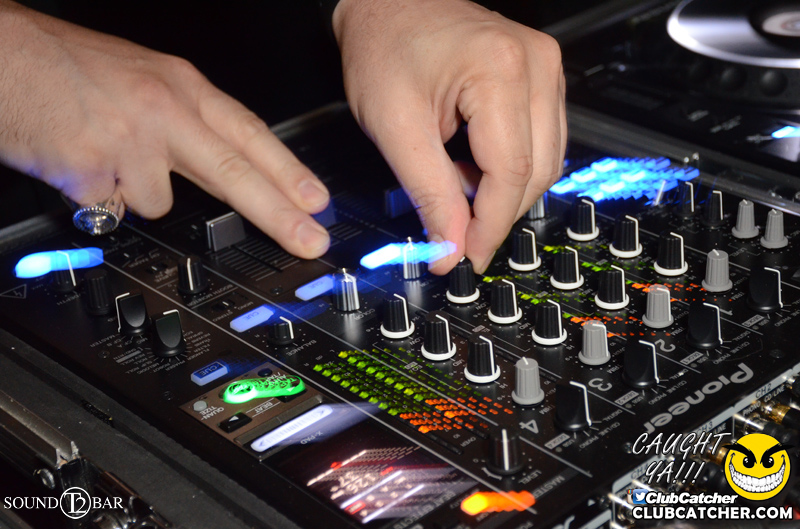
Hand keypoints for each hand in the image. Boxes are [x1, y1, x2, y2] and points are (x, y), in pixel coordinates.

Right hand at [0, 1, 330, 257]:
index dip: (288, 171)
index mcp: (180, 85)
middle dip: (280, 214)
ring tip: (103, 156)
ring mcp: (128, 139)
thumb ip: (183, 120)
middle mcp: (162, 110)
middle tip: (310, 240)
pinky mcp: (91, 168)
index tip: (317, 201)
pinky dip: (97, 197)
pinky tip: (78, 163)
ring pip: (161, 203)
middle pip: (235, 172)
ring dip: (137, 193)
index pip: (250, 133)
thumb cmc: (64, 66)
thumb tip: (216, 164)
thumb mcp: (141, 77)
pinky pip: (112, 208)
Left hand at [333, 0, 565, 272]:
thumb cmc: (384, 45)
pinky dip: (510, 166)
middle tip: (458, 234)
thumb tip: (450, 245)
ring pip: (546, 160)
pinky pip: (542, 139)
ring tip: (457, 187)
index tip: (467, 255)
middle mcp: (536, 65)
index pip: (512, 173)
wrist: (387, 2)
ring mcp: (545, 67)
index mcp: (501, 71)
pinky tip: (473, 166)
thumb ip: (429, 193)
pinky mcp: (540, 74)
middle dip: (499, 212)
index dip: (490, 225)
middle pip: (538, 171)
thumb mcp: (395, 128)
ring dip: (505, 190)